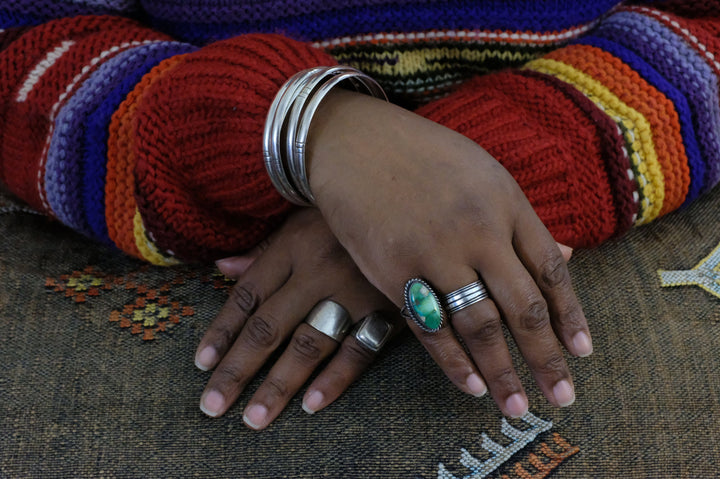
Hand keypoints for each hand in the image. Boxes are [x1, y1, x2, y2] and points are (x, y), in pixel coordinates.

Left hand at [195, 209, 401, 428]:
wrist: (411, 205)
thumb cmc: (348, 215)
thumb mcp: (303, 220)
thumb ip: (265, 249)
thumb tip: (222, 268)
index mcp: (293, 246)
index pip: (249, 295)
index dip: (222, 331)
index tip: (201, 365)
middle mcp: (318, 270)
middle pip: (269, 327)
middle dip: (238, 369)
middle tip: (212, 407)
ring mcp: (354, 291)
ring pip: (309, 344)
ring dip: (279, 384)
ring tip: (253, 419)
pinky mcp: (388, 309)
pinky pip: (360, 349)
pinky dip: (336, 378)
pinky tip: (311, 405)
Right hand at [306, 90, 591, 417]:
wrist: (353, 142)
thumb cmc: (421, 155)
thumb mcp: (482, 173)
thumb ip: (519, 218)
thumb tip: (566, 256)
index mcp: (505, 202)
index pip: (550, 269)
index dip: (570, 315)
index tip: (582, 352)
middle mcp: (478, 230)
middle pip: (523, 306)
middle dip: (546, 357)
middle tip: (563, 397)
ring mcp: (435, 252)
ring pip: (479, 324)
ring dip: (502, 372)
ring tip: (517, 409)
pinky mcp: (394, 270)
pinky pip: (430, 326)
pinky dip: (452, 361)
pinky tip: (471, 386)